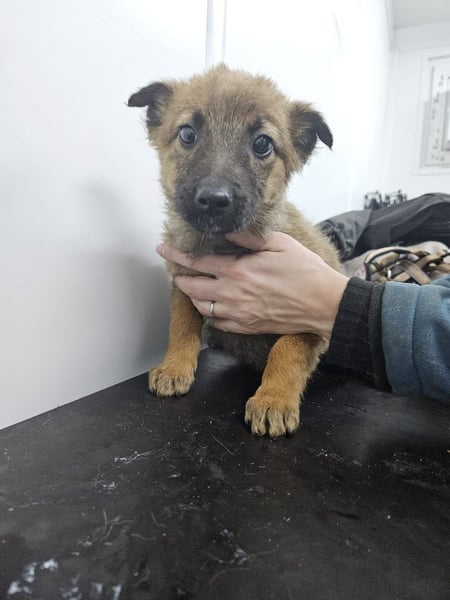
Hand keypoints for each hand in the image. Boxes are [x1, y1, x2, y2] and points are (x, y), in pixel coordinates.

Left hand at [156, 231, 347, 338]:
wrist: (324, 305)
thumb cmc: (306, 271)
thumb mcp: (280, 244)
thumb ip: (249, 239)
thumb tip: (229, 233)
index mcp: (238, 270)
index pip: (197, 261)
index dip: (177, 254)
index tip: (163, 248)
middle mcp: (232, 293)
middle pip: (192, 287)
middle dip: (179, 278)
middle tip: (176, 271)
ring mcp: (238, 313)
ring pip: (201, 307)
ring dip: (192, 296)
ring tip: (192, 288)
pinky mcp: (247, 326)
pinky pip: (217, 324)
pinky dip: (209, 315)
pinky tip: (212, 307)